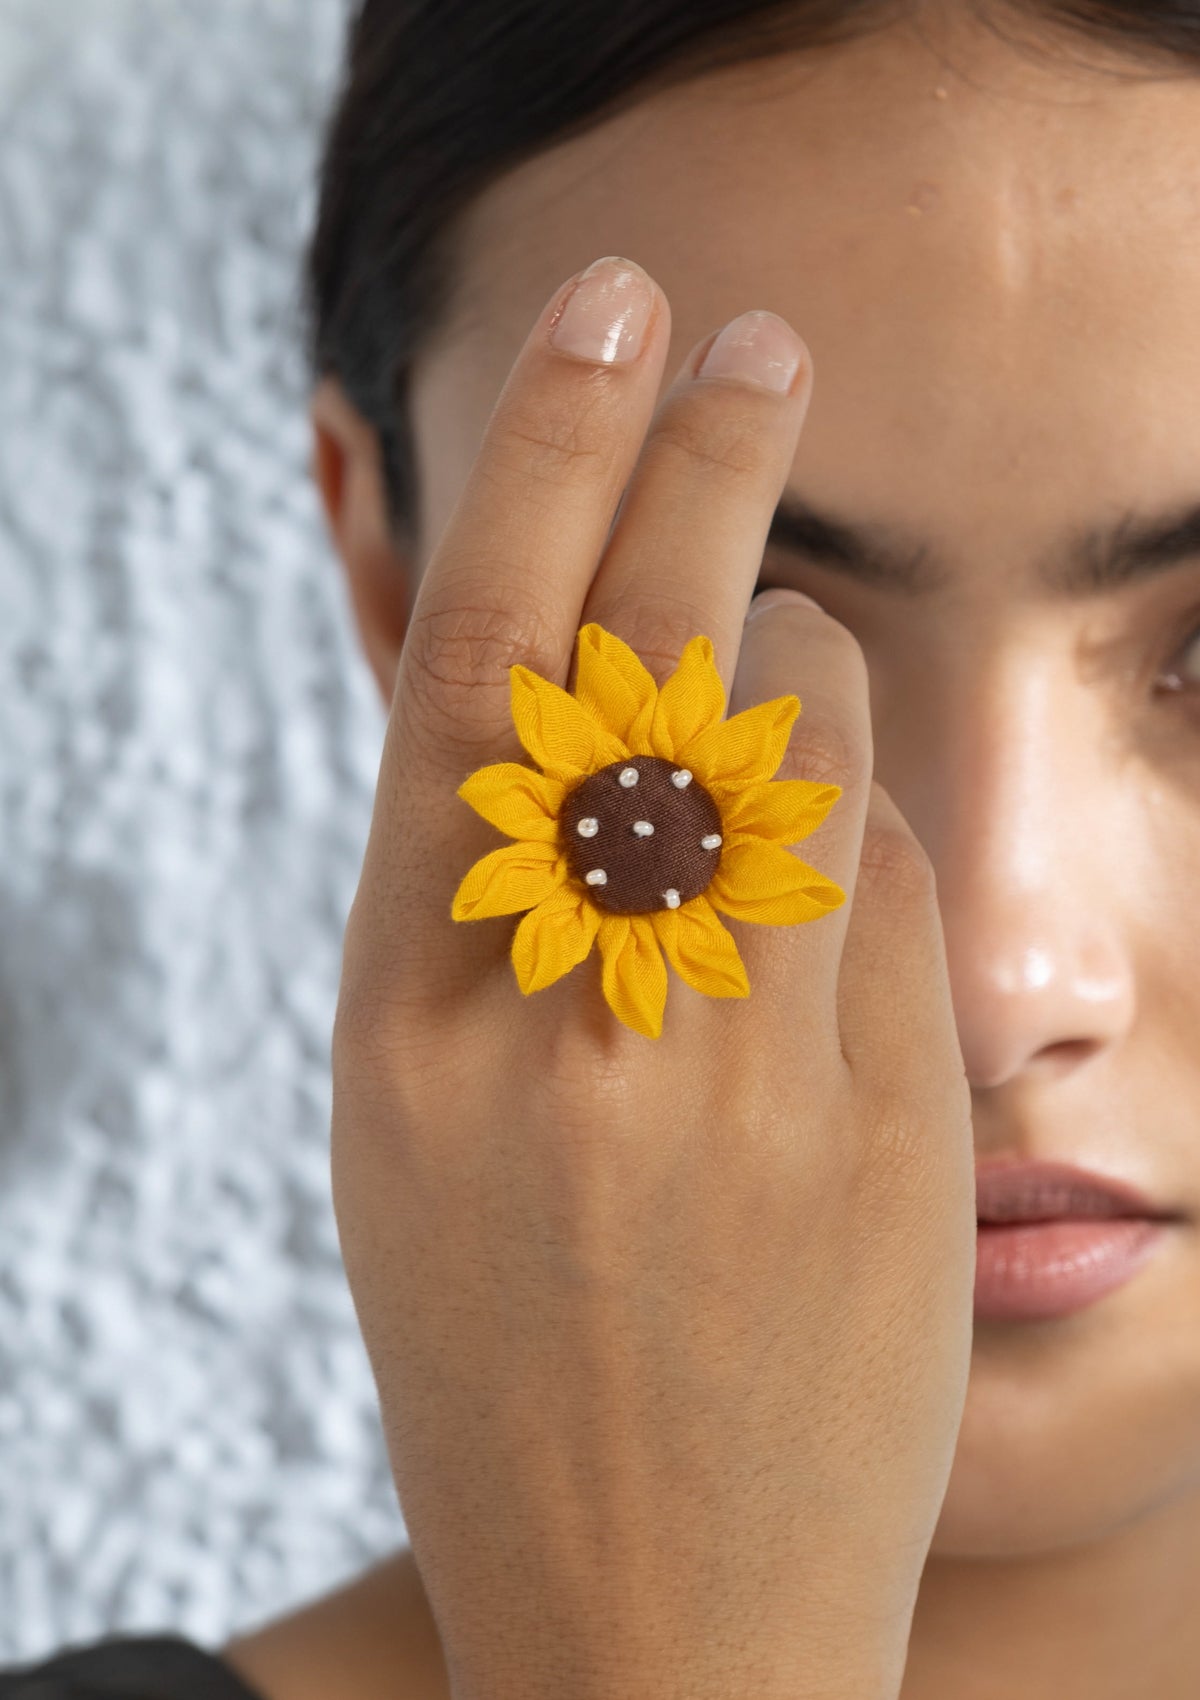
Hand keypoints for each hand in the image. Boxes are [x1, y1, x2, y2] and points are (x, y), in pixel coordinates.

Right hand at [331, 257, 975, 1699]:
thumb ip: (489, 904)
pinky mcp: (889, 1125)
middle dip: (710, 458)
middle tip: (755, 336)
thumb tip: (611, 691)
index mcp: (412, 1012)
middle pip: (650, 652)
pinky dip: (871, 855)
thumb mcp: (428, 1121)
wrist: (658, 1605)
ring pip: (812, 747)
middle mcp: (564, 1018)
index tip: (608, 319)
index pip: (479, 665)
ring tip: (772, 775)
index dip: (546, 460)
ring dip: (804, 701)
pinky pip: (898, 887)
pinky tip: (828, 940)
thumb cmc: (521, 1345)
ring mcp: (735, 1072)